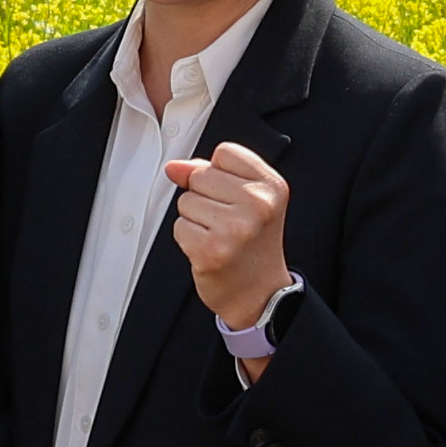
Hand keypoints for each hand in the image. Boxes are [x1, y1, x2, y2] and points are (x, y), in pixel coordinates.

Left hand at [169, 139, 291, 338]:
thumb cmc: (252, 244)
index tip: (233, 196)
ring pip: (186, 201)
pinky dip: (188, 239)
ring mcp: (234, 228)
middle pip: (201, 175)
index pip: (225, 152)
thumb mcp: (246, 200)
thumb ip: (211, 173)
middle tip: (227, 222)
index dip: (220, 172)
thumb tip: (174, 167)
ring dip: (195, 219)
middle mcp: (258, 205)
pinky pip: (179, 227)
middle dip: (205, 197)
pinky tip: (210, 249)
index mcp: (272, 186)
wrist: (260, 294)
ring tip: (219, 236)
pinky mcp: (210, 250)